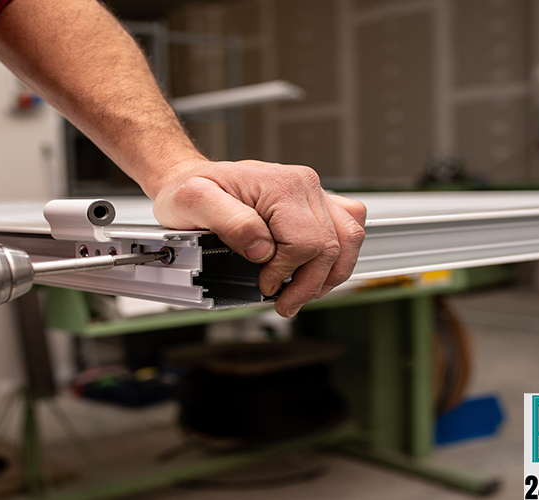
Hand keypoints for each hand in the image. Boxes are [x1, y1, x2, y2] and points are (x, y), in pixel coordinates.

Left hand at [152, 159, 365, 317]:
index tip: (264, 285)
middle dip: (309, 285)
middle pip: (332, 247)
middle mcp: (304, 185)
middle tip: (284, 303)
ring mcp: (313, 193)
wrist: (189, 179)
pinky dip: (337, 257)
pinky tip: (313, 272)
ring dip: (329, 276)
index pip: (306, 244)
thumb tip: (262, 249)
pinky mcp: (316, 203)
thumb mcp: (194, 202)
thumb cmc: (190, 190)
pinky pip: (348, 229)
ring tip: (301, 293)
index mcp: (280, 185)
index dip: (286, 273)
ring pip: (349, 240)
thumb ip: (230, 223)